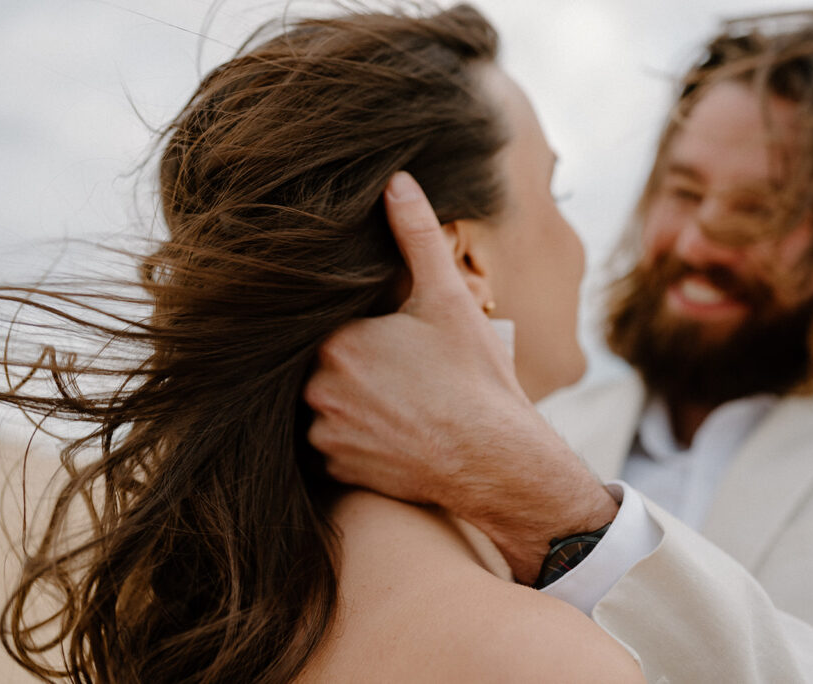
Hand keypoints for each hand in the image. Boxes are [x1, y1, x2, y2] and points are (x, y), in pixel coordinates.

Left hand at [304, 172, 616, 582]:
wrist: (496, 461)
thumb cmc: (475, 378)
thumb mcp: (448, 299)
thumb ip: (417, 236)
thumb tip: (396, 181)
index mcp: (336, 340)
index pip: (327, 321)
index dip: (359, 324)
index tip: (391, 335)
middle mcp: (316, 388)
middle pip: (321, 361)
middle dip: (354, 361)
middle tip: (401, 368)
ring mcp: (323, 433)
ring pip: (324, 401)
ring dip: (349, 398)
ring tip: (398, 399)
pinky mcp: (336, 469)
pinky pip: (330, 443)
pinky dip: (353, 435)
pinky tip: (392, 428)